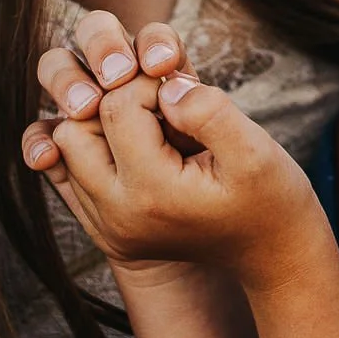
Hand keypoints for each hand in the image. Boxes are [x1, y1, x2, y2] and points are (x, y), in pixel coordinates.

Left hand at [24, 32, 322, 282]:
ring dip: (101, 126)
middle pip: (74, 129)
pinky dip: (96, 150)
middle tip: (161, 105)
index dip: (151, 82)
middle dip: (114, 102)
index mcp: (151, 194)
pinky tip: (137, 144)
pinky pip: (71, 176)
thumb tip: (164, 89)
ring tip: (151, 126)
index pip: (117, 106)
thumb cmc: (271, 199)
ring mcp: (106, 228)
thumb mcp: (256, 149)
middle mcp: (116, 216)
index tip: (187, 93)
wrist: (273, 255)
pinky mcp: (104, 231)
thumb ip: (209, 111)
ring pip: (65, 150)